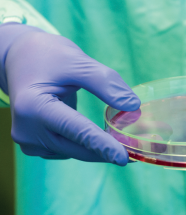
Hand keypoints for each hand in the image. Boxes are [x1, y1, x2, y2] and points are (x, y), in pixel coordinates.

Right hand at [0, 23, 139, 165]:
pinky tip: (100, 139)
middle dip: (106, 151)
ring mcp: (28, 140)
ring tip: (122, 142)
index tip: (124, 158)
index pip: (75, 130)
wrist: (20, 60)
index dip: (101, 145)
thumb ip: (105, 83)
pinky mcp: (34, 143)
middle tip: (137, 152)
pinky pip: (66, 149)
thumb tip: (133, 107)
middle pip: (75, 147)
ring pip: (73, 151)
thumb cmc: (48, 56)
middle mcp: (26, 129)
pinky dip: (85, 145)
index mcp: (33, 106)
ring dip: (97, 149)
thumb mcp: (77, 61)